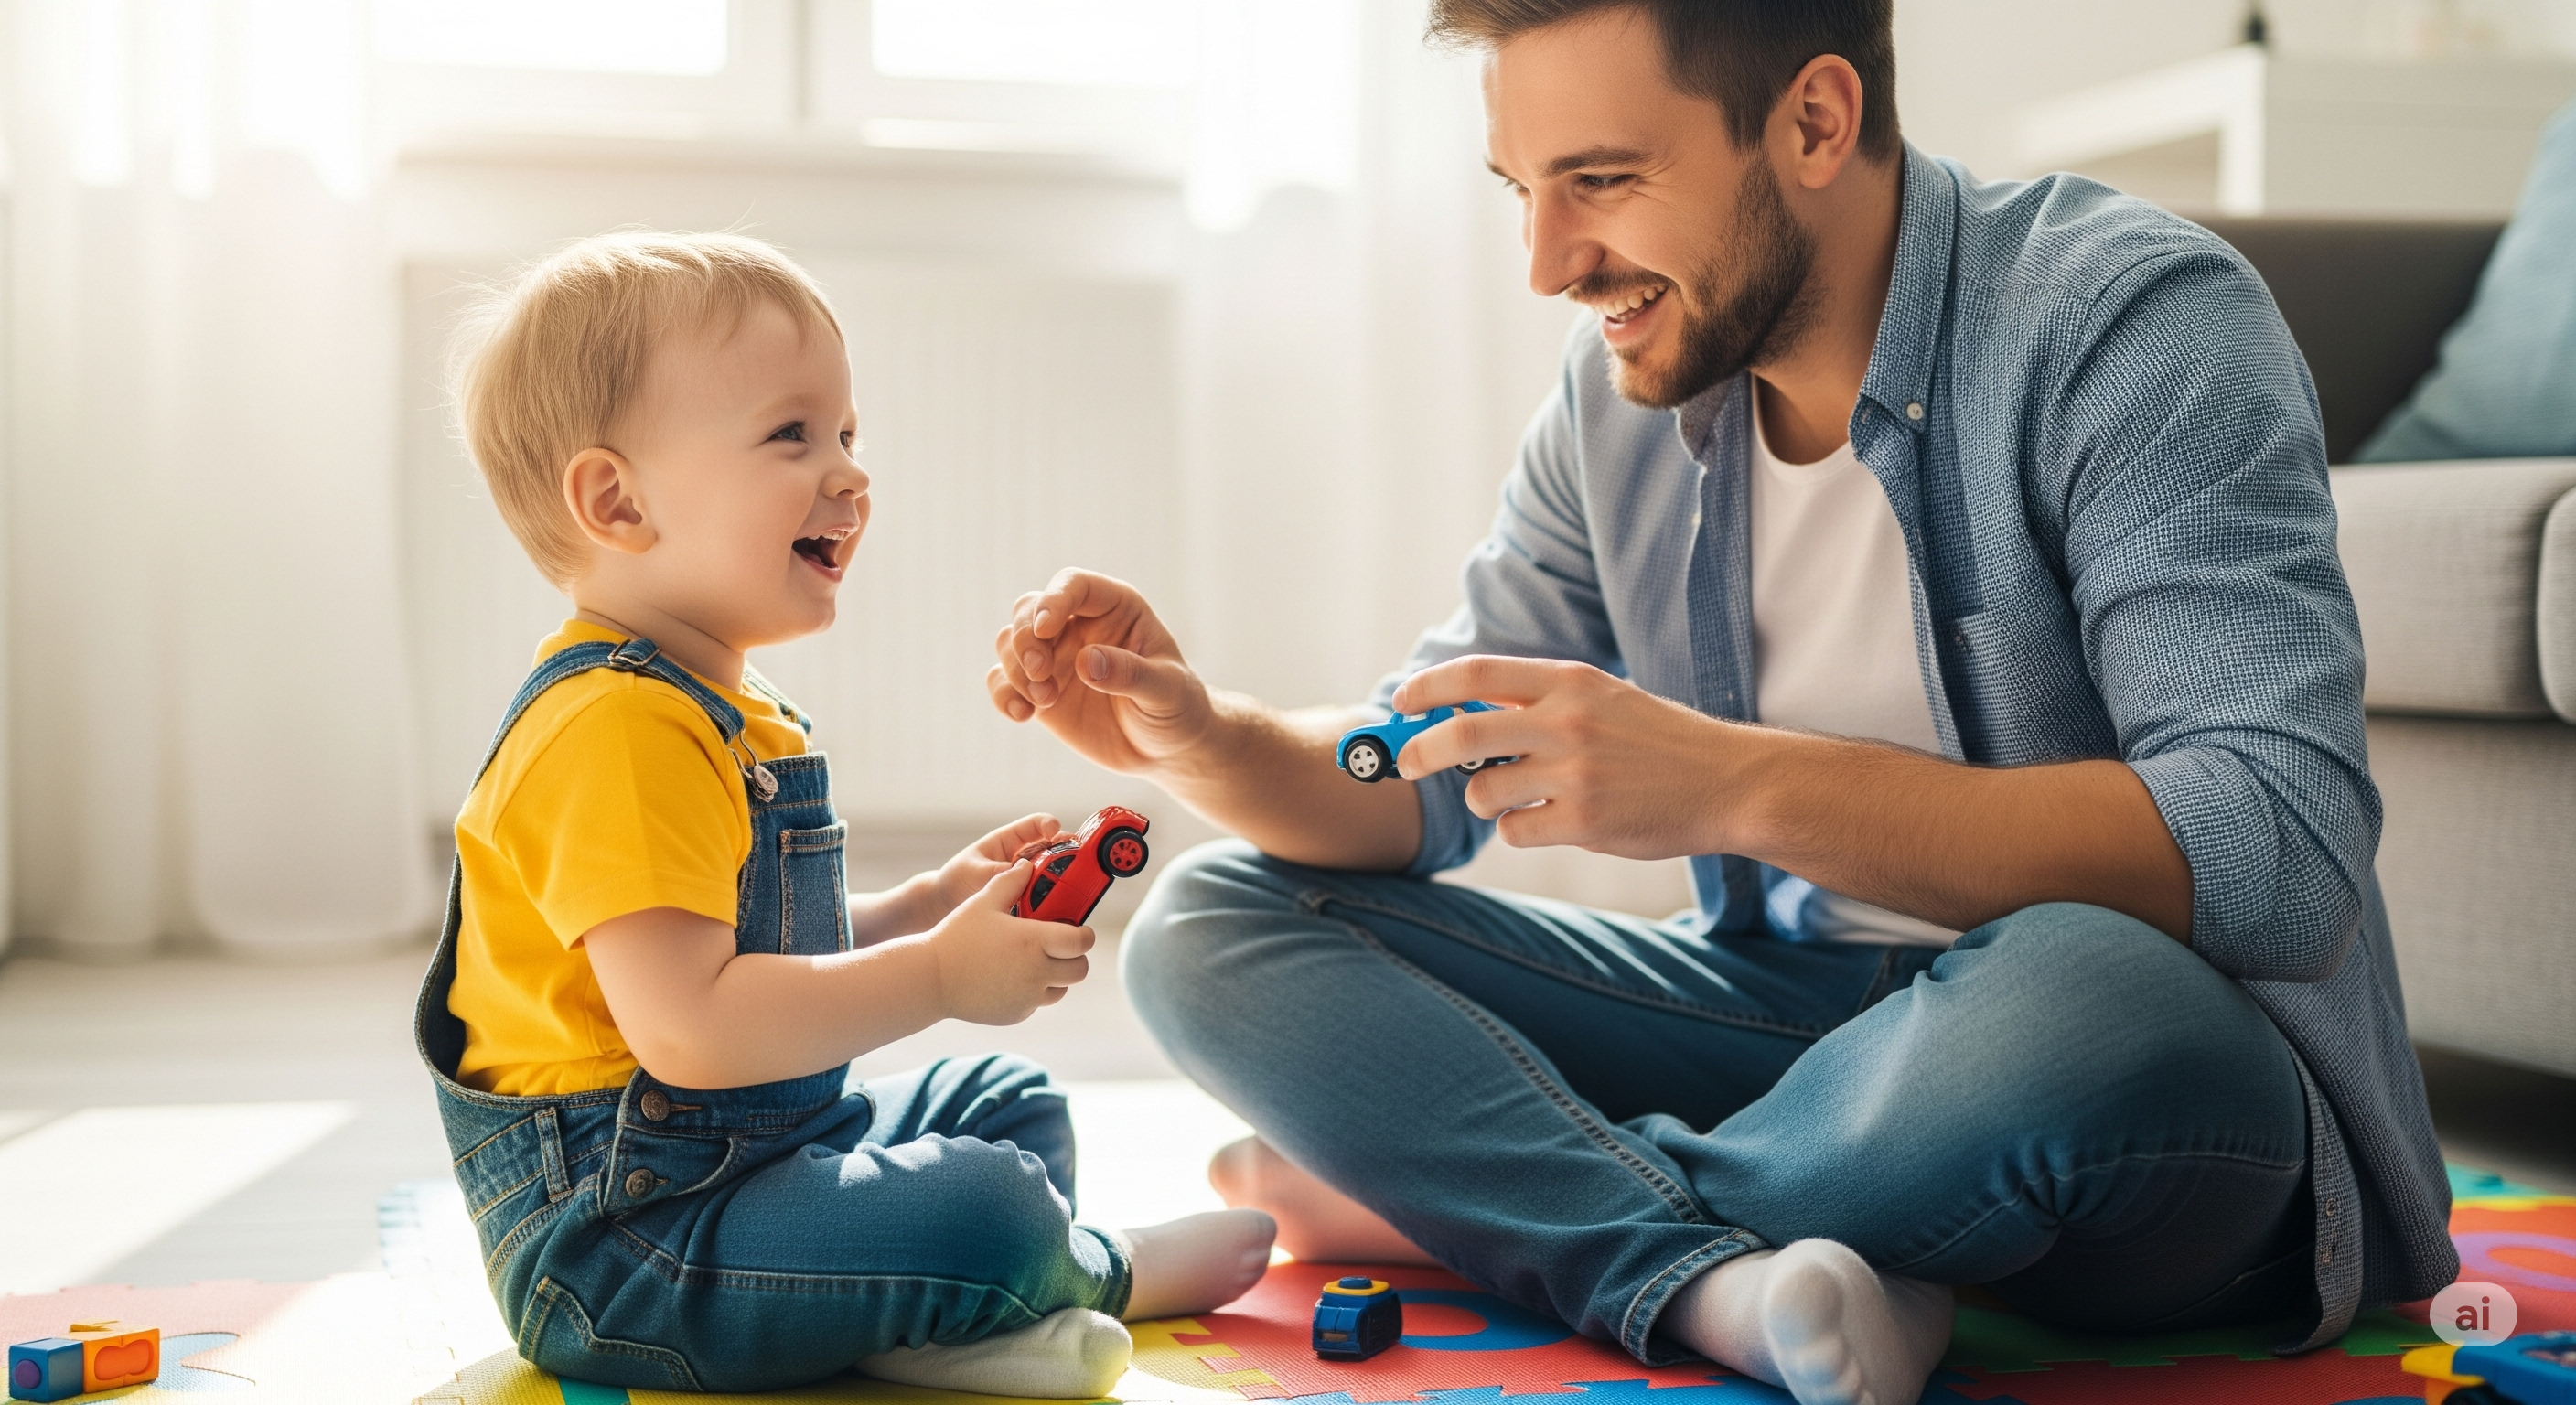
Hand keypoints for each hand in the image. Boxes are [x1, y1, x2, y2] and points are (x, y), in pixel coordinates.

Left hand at [923, 813, 1064, 917]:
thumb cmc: (956, 881)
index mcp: (1009, 841)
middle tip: (1078, 858)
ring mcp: (1027, 879)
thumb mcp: (973, 872)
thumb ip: (996, 872)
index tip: (1055, 830)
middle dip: (1068, 851)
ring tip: (1072, 882)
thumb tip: (1020, 873)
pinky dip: (1054, 900)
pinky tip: (1059, 905)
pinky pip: (1046, 897)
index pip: (1036, 825)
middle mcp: (1023, 858)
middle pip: (1054, 848)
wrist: (944, 906)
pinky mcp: (1028, 900)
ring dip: (1064, 877)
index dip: (1049, 825)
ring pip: (1054, 873)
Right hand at [927, 861, 1095, 1024]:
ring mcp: (1028, 997)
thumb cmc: (956, 936)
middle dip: (1075, 957)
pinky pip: (1037, 1003)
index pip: (1082, 942)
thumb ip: (1010, 881)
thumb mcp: (983, 902)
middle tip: (1058, 946)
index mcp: (1034, 941)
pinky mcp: (1017, 1014)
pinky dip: (1033, 992)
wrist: (931, 978)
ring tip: (1034, 961)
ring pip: (1061, 989)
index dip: (1084, 935)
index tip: (1077, 929)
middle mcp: (1037, 972)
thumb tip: (1028, 866)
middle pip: (1080, 969)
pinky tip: (1011, 977)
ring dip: (1057, 976)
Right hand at [988, 569, 1215, 774]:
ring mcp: (1055, 656)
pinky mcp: (1039, 689)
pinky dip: (1003, 694)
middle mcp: (1078, 625)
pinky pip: (1003, 681)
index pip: (1074, 585)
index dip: (1054, 599)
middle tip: (1040, 673)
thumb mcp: (1166, 690)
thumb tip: (1088, 661)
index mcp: (1115, 608)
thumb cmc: (1176, 708)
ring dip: (1015, 668)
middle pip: (1030, 609)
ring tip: (1044, 700)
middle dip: (1025, 638)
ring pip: (1010, 641)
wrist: (1166, 748)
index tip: (1045, 628)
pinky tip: (1021, 714)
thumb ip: (1131, 674)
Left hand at [1391, 655, 1757, 858]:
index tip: (1402, 702)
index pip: (1477, 674)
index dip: (1429, 687)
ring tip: (1520, 797)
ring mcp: (1576, 774)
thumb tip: (1459, 708)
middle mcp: (1568, 723)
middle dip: (1419, 752)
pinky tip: (1554, 821)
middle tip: (1407, 763)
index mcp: (1570, 682)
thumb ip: (1539, 701)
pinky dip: (1520, 829)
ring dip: (1485, 799)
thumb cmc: (1657, 740)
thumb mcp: (1602, 698)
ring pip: (1482, 793)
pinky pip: (1515, 831)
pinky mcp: (1584, 822)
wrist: (1727, 782)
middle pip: (1461, 735)